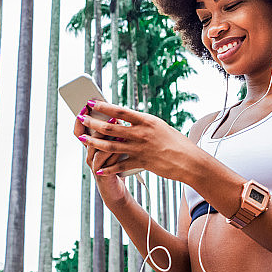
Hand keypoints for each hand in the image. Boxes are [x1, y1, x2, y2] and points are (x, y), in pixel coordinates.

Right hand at [73, 105, 127, 207]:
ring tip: (117, 127)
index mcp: (91, 146)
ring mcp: (94, 165)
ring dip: (106, 137)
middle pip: (86, 136)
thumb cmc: (116, 166)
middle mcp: (89, 154)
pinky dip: (113, 153)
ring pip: (95, 148)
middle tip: (106, 113)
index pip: (80, 129)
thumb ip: (114, 134)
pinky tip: (121, 146)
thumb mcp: (114, 148)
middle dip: (95, 123)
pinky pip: (104, 162)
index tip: (87, 104)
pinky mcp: (101, 175)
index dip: (81, 117)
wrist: (116, 192)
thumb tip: (117, 115)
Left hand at [76, 100, 200, 181]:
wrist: (189, 161)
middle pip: (111, 127)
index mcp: (146, 121)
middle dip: (93, 122)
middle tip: (81, 118)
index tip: (92, 103)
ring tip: (83, 138)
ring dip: (94, 142)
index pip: (120, 111)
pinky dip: (107, 168)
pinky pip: (119, 166)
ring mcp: (140, 149)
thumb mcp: (160, 127)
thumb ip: (143, 124)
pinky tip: (98, 169)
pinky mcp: (140, 163)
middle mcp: (141, 133)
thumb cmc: (177, 143)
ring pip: (110, 145)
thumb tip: (128, 120)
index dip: (104, 106)